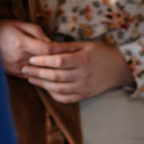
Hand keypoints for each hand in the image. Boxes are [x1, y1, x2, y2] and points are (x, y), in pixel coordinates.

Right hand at [0, 19, 73, 76]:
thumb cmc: (4, 28)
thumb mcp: (22, 25)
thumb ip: (38, 34)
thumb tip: (52, 44)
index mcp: (22, 44)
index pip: (48, 49)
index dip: (62, 49)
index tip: (73, 47)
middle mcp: (20, 59)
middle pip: (46, 63)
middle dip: (61, 61)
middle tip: (76, 59)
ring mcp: (16, 68)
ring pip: (40, 72)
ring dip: (53, 69)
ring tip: (68, 68)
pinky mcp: (14, 74)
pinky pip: (32, 75)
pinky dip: (42, 73)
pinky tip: (53, 72)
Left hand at [21, 41, 135, 103]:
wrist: (120, 68)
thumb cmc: (101, 52)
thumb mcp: (85, 45)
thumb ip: (66, 47)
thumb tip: (46, 45)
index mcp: (83, 60)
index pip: (59, 61)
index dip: (43, 61)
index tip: (31, 58)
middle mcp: (83, 75)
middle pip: (55, 76)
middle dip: (37, 73)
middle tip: (24, 69)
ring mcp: (83, 87)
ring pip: (58, 89)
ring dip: (42, 84)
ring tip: (30, 79)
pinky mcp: (84, 95)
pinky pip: (65, 98)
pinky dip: (53, 95)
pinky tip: (45, 88)